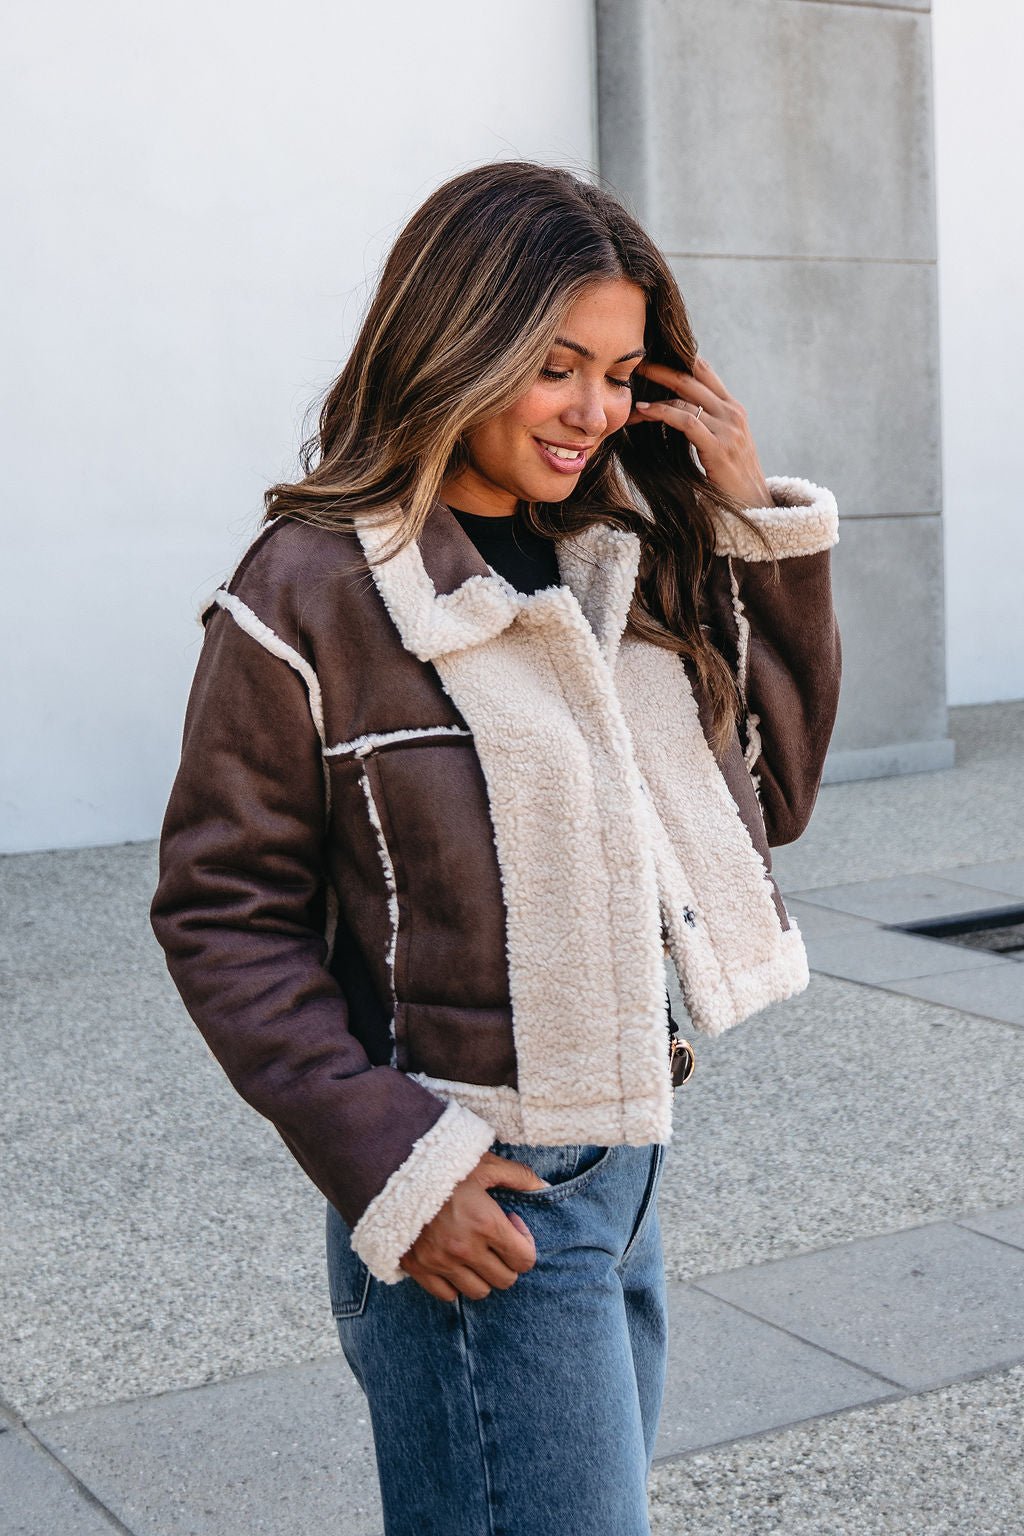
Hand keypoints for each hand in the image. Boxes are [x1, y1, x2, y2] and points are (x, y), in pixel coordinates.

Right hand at [397, 1150, 549, 1301]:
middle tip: (496, 1241)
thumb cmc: (444, 1164)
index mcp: (486, 1223)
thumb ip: (519, 1177)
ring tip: (476, 1252)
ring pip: (479, 1292)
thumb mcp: (485, 1164)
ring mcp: (440, 1262)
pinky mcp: (418, 1268)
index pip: (524, 1260)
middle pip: (505, 1280)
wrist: (392, 1169)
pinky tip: (454, 1261)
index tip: (512, 1227)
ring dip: (483, 1276)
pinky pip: (447, 1295)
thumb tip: (547, 1187)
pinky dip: (455, 1284)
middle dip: (508, 1262)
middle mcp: (465, 1249)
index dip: (525, 1245)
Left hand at [629, 356, 773, 509]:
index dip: (679, 359)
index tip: (653, 357)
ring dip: (655, 393)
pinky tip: (643, 412)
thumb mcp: (724, 445)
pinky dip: (662, 413)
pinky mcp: (718, 447)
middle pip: (693, 377)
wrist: (754, 507)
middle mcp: (733, 413)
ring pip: (686, 397)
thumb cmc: (732, 481)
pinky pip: (686, 421)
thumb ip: (708, 426)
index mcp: (733, 409)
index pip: (705, 372)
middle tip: (637, 363)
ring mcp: (728, 429)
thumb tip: (679, 413)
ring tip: (632, 393)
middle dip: (662, 368)